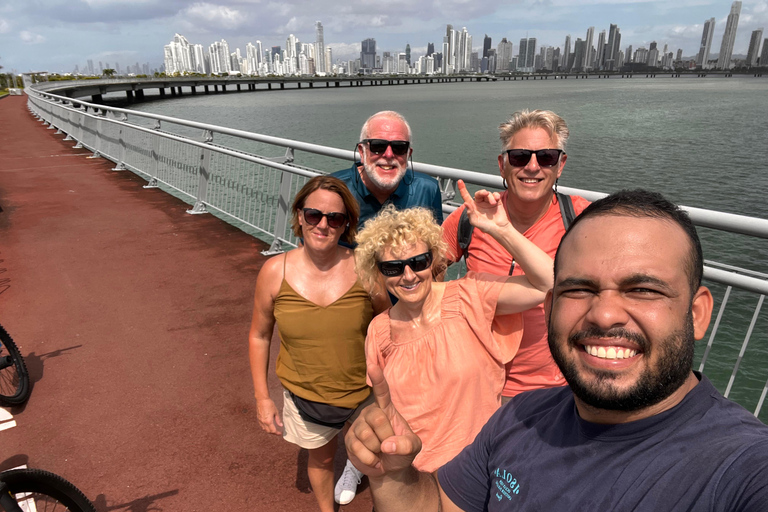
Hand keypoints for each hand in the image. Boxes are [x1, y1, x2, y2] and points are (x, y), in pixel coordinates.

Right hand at [256, 397, 282, 434]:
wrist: (262, 400)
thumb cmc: (269, 404)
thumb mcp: (276, 412)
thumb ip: (278, 420)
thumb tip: (281, 425)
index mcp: (268, 421)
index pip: (273, 430)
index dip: (277, 433)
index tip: (280, 433)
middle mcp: (263, 422)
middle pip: (268, 431)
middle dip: (273, 432)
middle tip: (277, 432)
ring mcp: (260, 421)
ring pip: (264, 429)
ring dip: (269, 430)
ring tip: (273, 429)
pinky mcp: (258, 418)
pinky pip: (261, 426)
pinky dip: (265, 427)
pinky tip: (268, 426)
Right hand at [345, 363, 421, 478]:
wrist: (389, 469)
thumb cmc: (401, 450)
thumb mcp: (413, 448)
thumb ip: (406, 445)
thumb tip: (387, 445)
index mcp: (387, 409)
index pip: (382, 391)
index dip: (377, 379)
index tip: (372, 366)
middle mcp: (370, 412)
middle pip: (377, 419)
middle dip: (386, 437)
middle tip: (389, 445)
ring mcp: (358, 425)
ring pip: (366, 435)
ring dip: (377, 449)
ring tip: (380, 451)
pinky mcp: (349, 439)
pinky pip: (358, 448)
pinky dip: (369, 459)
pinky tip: (373, 459)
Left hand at [457, 179, 510, 234]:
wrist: (498, 228)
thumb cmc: (486, 227)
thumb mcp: (475, 222)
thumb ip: (470, 213)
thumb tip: (466, 204)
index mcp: (473, 207)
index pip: (466, 196)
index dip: (462, 189)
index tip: (460, 181)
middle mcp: (480, 203)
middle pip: (478, 193)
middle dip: (482, 192)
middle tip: (485, 194)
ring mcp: (488, 202)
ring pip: (487, 194)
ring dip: (490, 197)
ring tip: (493, 203)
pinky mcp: (496, 202)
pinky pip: (495, 194)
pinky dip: (496, 195)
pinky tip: (496, 200)